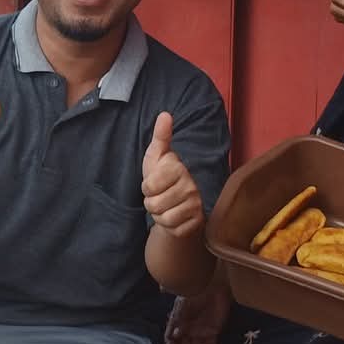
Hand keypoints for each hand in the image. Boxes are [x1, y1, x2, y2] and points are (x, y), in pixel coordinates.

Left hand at [141, 112, 203, 236]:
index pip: (150, 185)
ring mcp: (196, 205)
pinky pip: (173, 229)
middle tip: (159, 196)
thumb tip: (165, 114)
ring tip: (165, 206)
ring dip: (159, 215)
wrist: (176, 202)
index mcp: (179, 168)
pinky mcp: (197, 222)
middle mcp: (191, 186)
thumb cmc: (163, 177)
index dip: (146, 187)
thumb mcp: (156, 156)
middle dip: (151, 203)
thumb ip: (160, 136)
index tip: (153, 183)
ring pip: (163, 218)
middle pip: (154, 204)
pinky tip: (173, 216)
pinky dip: (168, 226)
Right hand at [164, 274, 231, 343]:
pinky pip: (211, 343)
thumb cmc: (194, 293)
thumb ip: (177, 320)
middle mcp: (187, 328)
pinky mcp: (213, 330)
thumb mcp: (181, 306)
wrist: (213, 286)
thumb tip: (175, 334)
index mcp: (177, 322)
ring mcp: (200, 330)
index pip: (171, 337)